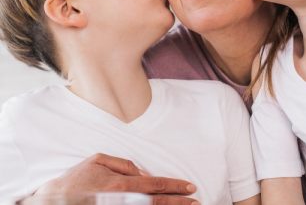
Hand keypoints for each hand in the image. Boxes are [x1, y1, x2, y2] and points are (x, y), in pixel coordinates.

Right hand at [34, 153, 198, 204]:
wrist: (54, 201)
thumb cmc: (77, 179)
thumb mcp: (98, 160)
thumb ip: (123, 164)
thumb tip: (141, 171)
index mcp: (121, 183)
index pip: (155, 183)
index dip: (174, 186)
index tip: (190, 187)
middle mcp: (123, 200)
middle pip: (157, 202)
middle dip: (179, 202)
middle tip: (196, 201)